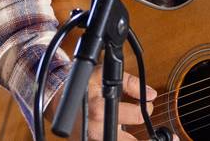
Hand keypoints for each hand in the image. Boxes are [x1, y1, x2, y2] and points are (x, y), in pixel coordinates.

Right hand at [46, 66, 163, 140]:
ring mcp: (91, 139)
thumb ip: (130, 83)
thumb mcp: (103, 75)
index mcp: (99, 110)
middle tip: (143, 123)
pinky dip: (117, 138)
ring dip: (128, 139)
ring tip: (133, 129)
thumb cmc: (83, 86)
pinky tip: (120, 132)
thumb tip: (150, 94)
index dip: (144, 110)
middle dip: (139, 132)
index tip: (146, 105)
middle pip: (129, 140)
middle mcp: (95, 129)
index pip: (135, 117)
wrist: (58, 99)